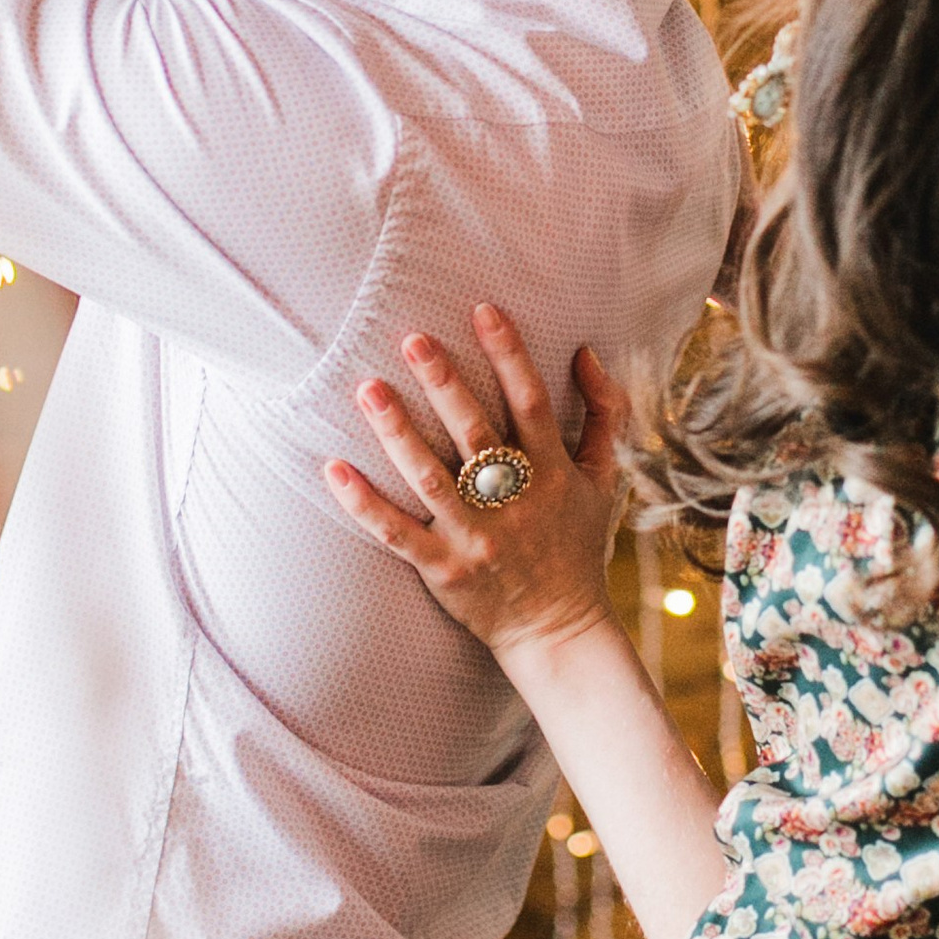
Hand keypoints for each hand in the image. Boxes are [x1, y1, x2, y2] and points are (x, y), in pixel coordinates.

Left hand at [323, 307, 626, 668]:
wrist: (560, 629)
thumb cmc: (577, 544)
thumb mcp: (604, 479)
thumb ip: (604, 414)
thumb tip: (586, 352)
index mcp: (551, 472)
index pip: (531, 403)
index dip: (509, 355)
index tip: (483, 310)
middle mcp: (512, 501)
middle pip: (476, 434)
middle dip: (445, 385)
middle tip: (413, 339)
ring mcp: (475, 536)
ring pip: (431, 479)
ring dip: (398, 434)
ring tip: (368, 390)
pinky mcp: (443, 570)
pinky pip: (397, 534)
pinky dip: (364, 504)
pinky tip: (334, 469)